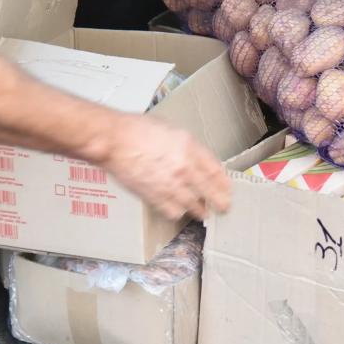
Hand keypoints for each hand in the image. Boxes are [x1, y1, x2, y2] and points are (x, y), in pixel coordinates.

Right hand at [100, 114, 230, 220]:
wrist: (116, 140)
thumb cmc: (139, 130)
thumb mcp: (173, 131)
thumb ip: (189, 148)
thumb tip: (198, 161)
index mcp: (191, 148)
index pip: (216, 171)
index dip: (224, 183)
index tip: (228, 189)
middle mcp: (184, 167)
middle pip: (210, 192)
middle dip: (220, 202)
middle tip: (223, 208)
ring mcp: (170, 184)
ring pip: (193, 205)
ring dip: (200, 211)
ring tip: (203, 213)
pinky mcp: (154, 196)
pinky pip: (172, 211)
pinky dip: (177, 213)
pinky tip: (178, 211)